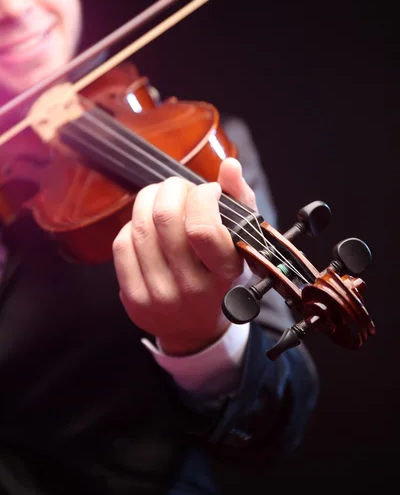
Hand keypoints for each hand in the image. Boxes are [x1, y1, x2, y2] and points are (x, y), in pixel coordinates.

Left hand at [112, 157, 257, 354]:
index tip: (208, 192)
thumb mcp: (242, 243)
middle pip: (165, 220)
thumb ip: (241, 201)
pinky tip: (147, 226)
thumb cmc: (222, 278)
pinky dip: (133, 225)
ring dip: (149, 200)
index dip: (201, 197)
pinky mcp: (133, 298)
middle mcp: (191, 289)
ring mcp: (159, 296)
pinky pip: (122, 245)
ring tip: (162, 199)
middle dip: (171, 189)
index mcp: (224, 274)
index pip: (202, 229)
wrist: (196, 328)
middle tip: (181, 188)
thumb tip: (229, 166)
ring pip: (140, 228)